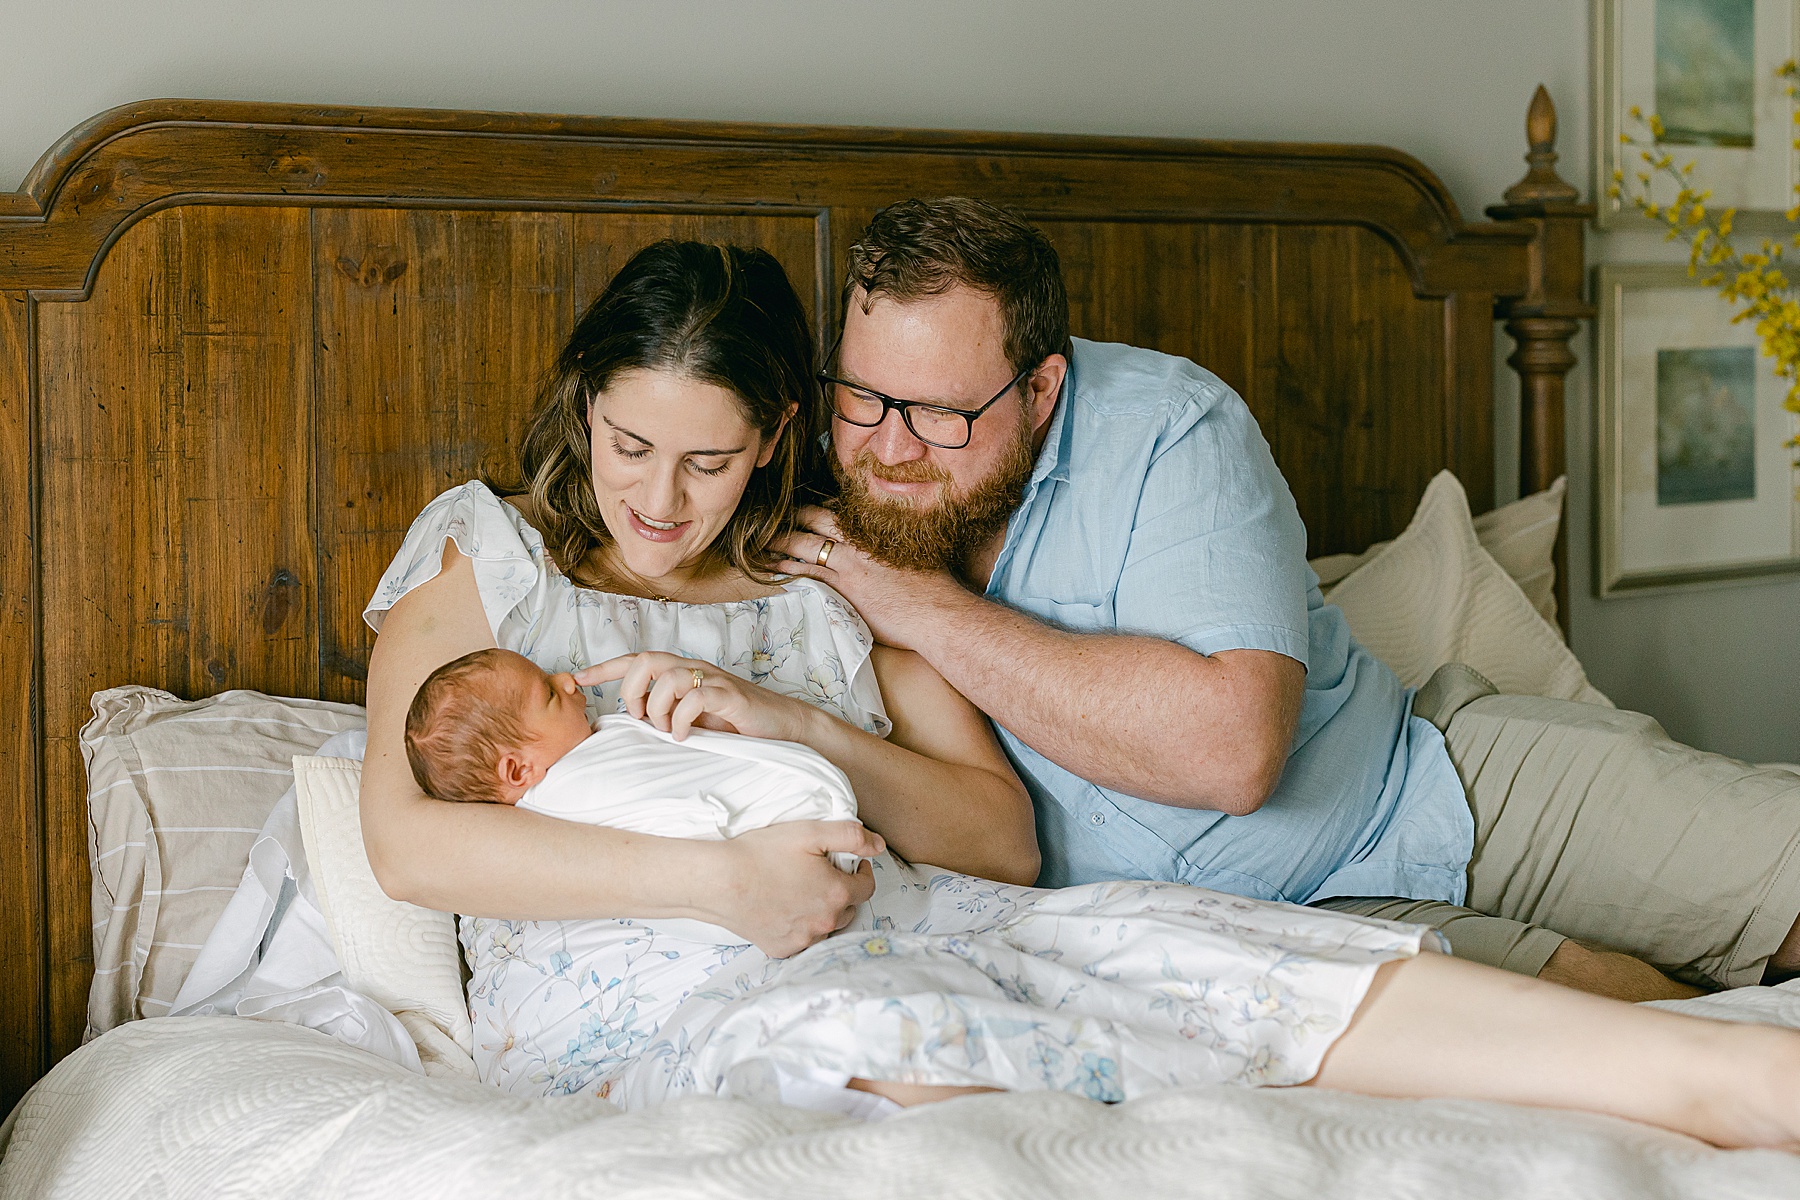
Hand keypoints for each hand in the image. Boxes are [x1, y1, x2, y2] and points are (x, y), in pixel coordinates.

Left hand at [574, 651, 812, 741]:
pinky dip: (682, 720)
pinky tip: (685, 736)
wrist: (783, 727)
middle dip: (631, 689)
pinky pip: (695, 698)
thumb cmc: (736, 725)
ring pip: (667, 677)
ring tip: (666, 731)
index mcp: (682, 672)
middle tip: (638, 718)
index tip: (579, 678)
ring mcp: (712, 680)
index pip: (637, 660)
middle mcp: (694, 669)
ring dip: (657, 708)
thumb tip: (633, 723)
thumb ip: (666, 714)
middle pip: (647, 659)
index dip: (606, 668)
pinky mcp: (730, 696)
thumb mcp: (693, 719)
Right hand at [708, 821, 884, 956]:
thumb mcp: (811, 832)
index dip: (863, 872)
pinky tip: (787, 910)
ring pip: (827, 927)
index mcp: (836, 894)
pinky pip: (803, 940)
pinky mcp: (782, 949)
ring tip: (805, 892)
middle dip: (843, 892)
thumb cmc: (762, 854)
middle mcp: (825, 923)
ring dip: (824, 912)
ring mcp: (803, 939)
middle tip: (824, 875)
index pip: (867, 888)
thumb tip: (879, 845)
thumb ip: (851, 837)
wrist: (721, 881)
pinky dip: (801, 927)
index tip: (853, 863)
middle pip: (849, 909)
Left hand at [773, 507, 964, 650]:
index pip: (838, 513)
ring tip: (761, 541)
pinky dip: (788, 571)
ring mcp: (849, 567)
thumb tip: (887, 542)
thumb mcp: (916, 555)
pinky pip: (808, 576)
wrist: (938, 613)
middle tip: (770, 517)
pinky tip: (772, 569)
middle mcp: (859, 544)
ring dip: (781, 542)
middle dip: (792, 518)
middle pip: (816, 522)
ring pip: (806, 546)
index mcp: (876, 533)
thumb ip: (894, 546)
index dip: (816, 509)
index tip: (802, 508)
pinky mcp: (844, 591)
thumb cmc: (934, 587)